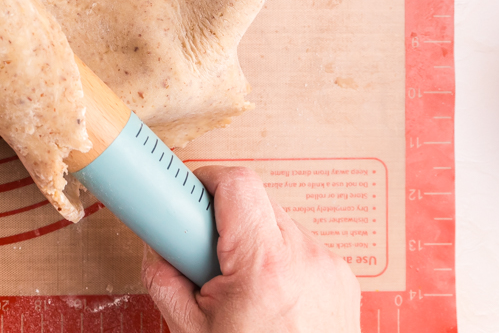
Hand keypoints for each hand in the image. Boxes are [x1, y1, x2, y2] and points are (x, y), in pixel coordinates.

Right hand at [142, 166, 360, 332]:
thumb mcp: (191, 331)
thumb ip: (164, 280)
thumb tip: (155, 247)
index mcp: (265, 265)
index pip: (236, 184)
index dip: (205, 180)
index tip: (185, 196)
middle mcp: (305, 257)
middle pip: (255, 202)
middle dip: (223, 220)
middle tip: (204, 257)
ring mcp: (330, 266)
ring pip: (278, 224)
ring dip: (252, 242)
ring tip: (240, 289)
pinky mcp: (343, 278)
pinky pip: (300, 248)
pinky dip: (278, 262)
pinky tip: (268, 299)